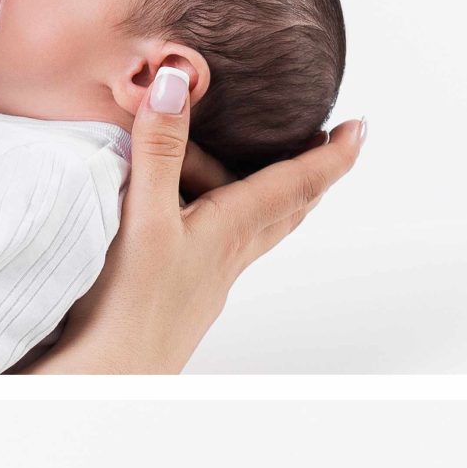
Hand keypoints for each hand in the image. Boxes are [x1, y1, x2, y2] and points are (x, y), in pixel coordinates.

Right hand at [36, 82, 362, 372]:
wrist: (106, 385)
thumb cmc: (126, 313)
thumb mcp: (142, 219)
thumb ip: (158, 151)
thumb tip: (176, 82)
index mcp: (229, 231)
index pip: (297, 183)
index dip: (333, 154)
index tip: (360, 128)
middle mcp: (226, 258)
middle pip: (285, 211)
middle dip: (308, 177)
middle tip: (326, 150)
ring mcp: (206, 285)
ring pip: (251, 234)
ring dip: (263, 203)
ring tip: (250, 178)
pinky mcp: (179, 304)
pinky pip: (213, 253)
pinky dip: (217, 228)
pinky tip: (187, 233)